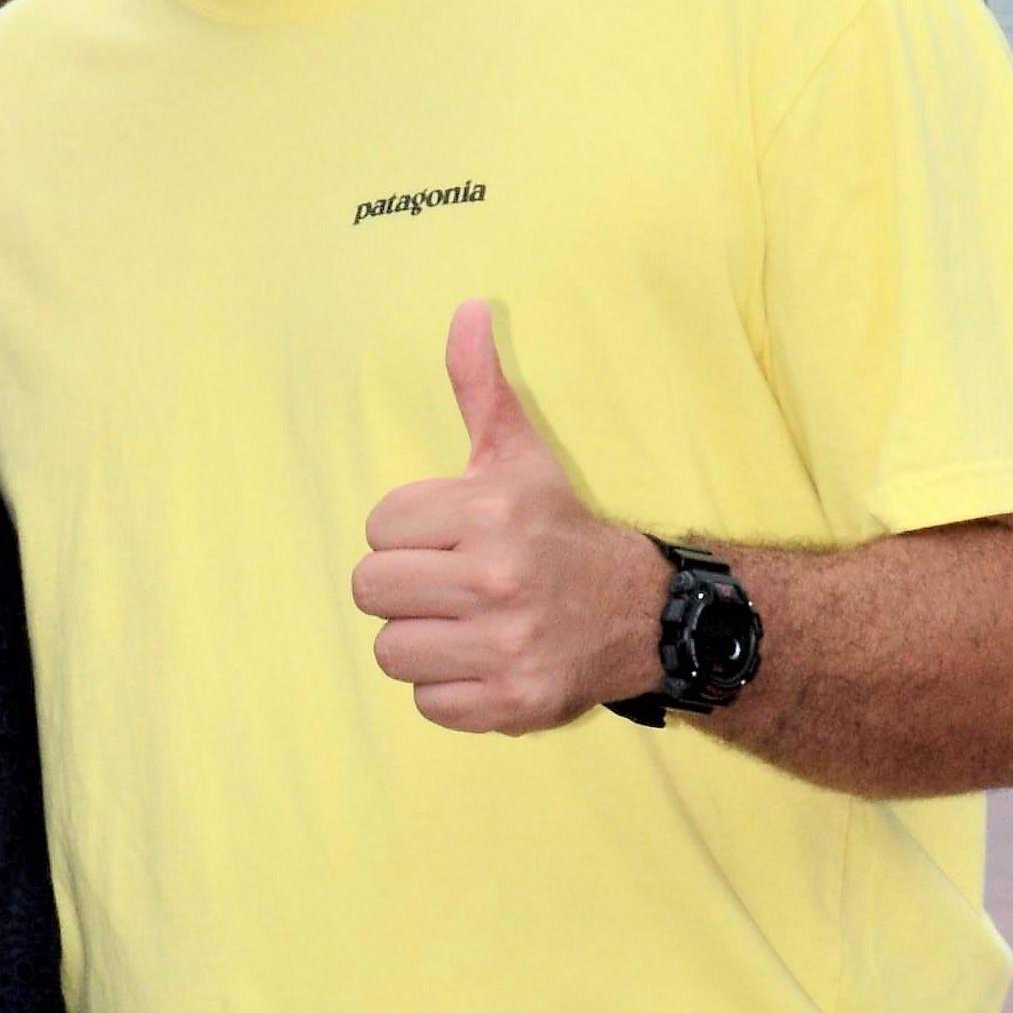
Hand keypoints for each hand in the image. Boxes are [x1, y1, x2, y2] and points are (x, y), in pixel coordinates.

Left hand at [351, 305, 665, 735]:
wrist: (640, 612)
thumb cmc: (559, 528)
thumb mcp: (519, 454)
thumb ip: (480, 386)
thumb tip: (467, 308)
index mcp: (488, 513)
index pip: (378, 528)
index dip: (405, 534)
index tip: (446, 537)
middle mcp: (496, 580)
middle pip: (372, 590)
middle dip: (404, 587)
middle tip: (447, 582)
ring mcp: (505, 648)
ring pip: (392, 652)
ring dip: (421, 641)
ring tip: (462, 623)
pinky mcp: (511, 704)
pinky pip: (427, 703)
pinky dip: (448, 689)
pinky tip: (483, 660)